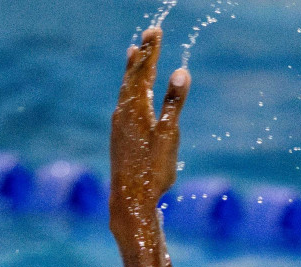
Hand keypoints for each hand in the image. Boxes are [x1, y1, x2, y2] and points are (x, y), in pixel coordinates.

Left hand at [110, 26, 189, 236]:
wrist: (129, 201)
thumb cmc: (153, 171)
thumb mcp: (169, 137)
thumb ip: (174, 104)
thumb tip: (181, 72)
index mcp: (136, 108)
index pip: (145, 71)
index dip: (152, 50)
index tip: (156, 30)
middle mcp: (123, 113)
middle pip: (132, 77)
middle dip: (142, 56)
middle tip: (147, 36)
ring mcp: (119, 126)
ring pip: (125, 90)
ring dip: (132, 71)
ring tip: (133, 55)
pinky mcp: (119, 138)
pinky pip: (124, 103)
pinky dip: (128, 90)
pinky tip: (129, 96)